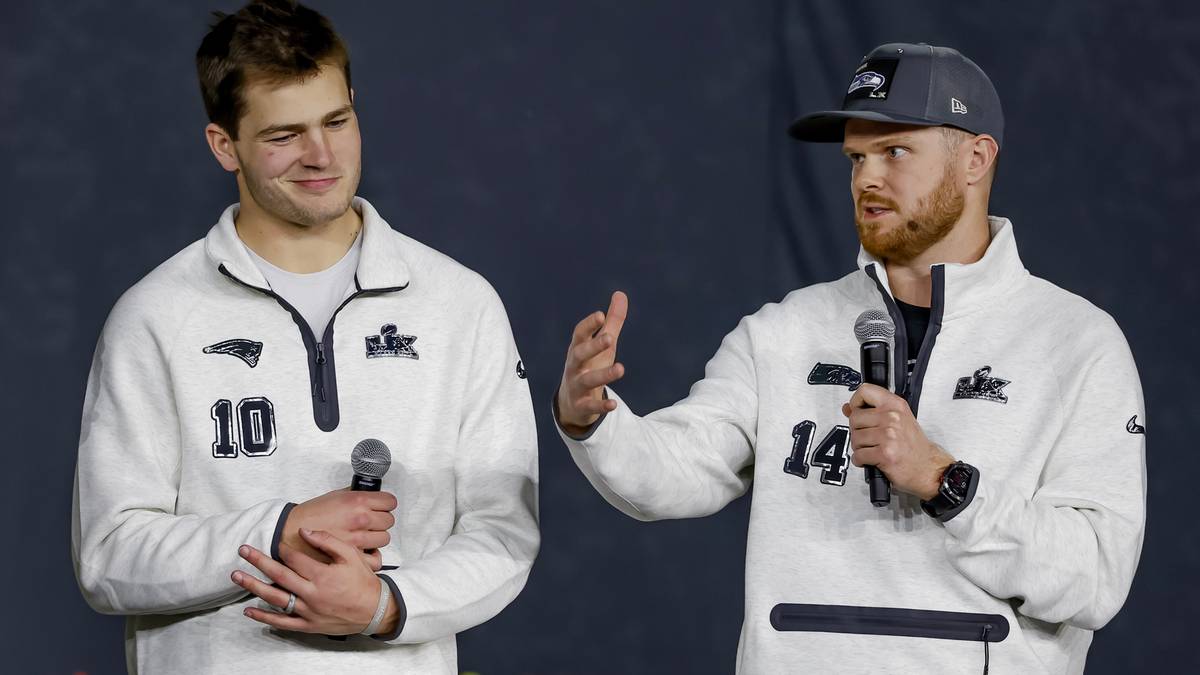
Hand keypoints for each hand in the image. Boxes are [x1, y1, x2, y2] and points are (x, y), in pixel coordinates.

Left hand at [234, 529, 398, 635]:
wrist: (374, 610)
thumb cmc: (363, 581)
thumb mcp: (351, 556)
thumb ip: (328, 541)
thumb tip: (305, 532)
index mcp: (322, 575)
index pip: (294, 558)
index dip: (283, 548)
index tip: (276, 542)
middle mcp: (311, 593)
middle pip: (278, 575)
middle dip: (258, 561)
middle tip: (243, 550)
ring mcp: (308, 611)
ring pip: (275, 598)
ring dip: (253, 586)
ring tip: (237, 576)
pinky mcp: (308, 625)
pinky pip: (282, 622)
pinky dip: (264, 617)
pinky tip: (249, 610)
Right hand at [282, 489, 396, 570]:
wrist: (291, 533)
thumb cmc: (310, 515)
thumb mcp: (335, 496)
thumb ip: (355, 495)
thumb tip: (369, 492)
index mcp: (358, 501)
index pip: (390, 502)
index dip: (386, 505)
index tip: (382, 507)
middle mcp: (361, 519)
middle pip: (388, 521)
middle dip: (381, 521)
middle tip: (371, 523)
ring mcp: (359, 539)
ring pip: (384, 539)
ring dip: (376, 538)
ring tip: (365, 537)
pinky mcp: (353, 556)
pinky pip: (376, 559)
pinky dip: (372, 556)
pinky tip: (365, 552)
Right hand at [556, 291, 628, 434]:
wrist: (571, 403)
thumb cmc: (589, 366)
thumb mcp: (601, 344)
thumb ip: (612, 322)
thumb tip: (621, 294)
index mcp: (578, 349)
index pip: (579, 334)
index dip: (589, 325)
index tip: (600, 315)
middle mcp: (574, 366)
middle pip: (580, 354)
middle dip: (593, 346)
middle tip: (610, 339)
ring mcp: (576, 386)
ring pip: (587, 380)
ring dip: (603, 375)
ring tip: (621, 368)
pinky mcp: (582, 405)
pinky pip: (590, 405)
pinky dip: (601, 405)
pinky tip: (614, 404)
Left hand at [841, 384, 954, 500]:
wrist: (929, 467)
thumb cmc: (914, 445)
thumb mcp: (897, 420)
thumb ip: (872, 411)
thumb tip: (848, 407)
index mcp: (895, 405)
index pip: (865, 391)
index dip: (856, 401)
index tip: (857, 410)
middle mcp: (892, 417)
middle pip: (855, 418)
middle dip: (857, 430)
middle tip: (868, 438)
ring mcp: (888, 435)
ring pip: (855, 438)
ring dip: (859, 447)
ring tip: (872, 449)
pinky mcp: (884, 454)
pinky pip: (858, 455)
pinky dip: (860, 460)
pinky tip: (871, 459)